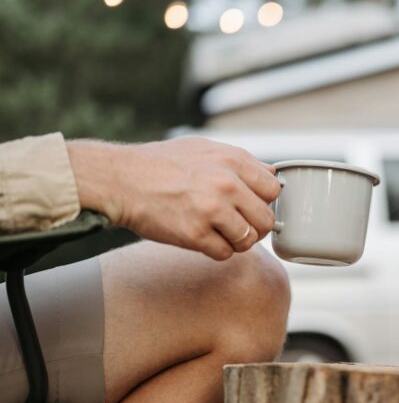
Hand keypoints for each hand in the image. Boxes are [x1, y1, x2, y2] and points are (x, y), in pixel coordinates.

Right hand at [68, 137, 281, 260]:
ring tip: (219, 233)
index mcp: (233, 161)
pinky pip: (224, 254)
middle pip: (265, 219)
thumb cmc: (160, 163)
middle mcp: (227, 184)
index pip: (274, 190)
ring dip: (236, 241)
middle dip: (254, 226)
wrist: (120, 179)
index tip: (251, 206)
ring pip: (248, 240)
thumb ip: (240, 161)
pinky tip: (203, 239)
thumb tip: (272, 175)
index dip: (264, 201)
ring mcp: (211, 210)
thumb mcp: (204, 148)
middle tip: (238, 225)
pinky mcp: (194, 234)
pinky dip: (217, 251)